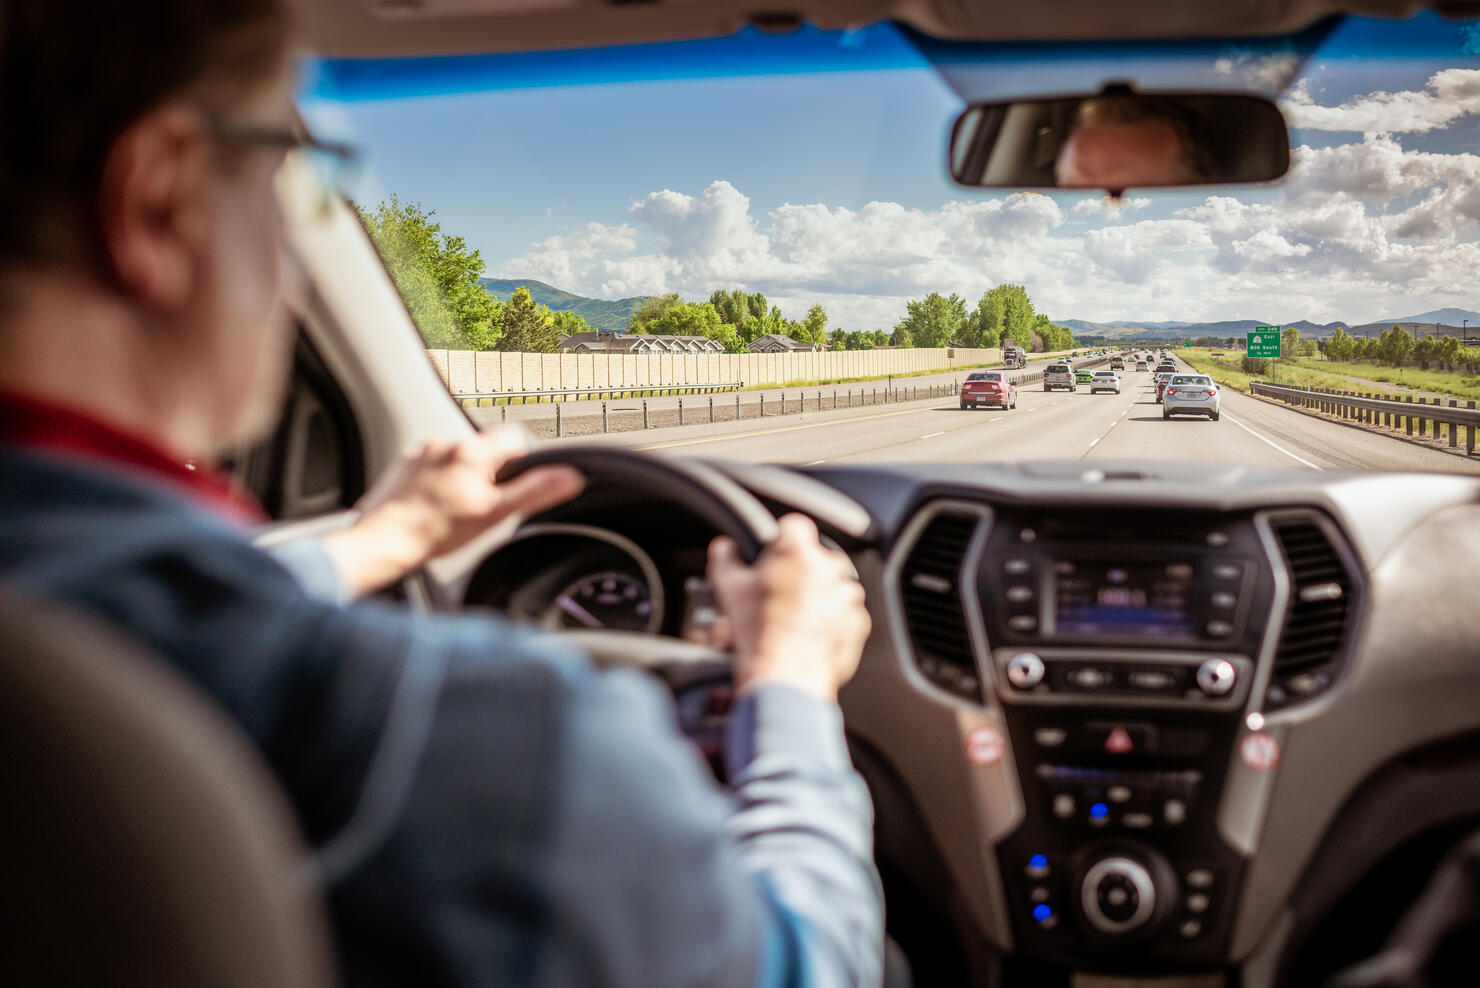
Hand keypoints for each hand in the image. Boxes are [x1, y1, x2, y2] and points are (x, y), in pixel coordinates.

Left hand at [321, 428, 583, 596]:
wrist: (384, 542)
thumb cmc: (436, 532)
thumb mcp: (495, 514)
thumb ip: (534, 492)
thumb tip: (570, 477)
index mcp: (472, 451)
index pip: (514, 438)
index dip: (523, 461)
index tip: (517, 484)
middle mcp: (445, 444)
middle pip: (484, 450)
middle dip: (489, 473)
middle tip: (483, 504)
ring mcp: (420, 453)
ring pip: (456, 458)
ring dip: (461, 476)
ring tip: (454, 509)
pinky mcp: (402, 466)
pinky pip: (430, 467)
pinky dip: (436, 483)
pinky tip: (433, 507)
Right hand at [706, 514, 869, 702]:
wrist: (784, 676)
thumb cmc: (757, 631)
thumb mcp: (729, 589)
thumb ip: (725, 559)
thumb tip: (724, 548)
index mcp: (797, 550)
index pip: (794, 527)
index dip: (781, 541)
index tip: (773, 557)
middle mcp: (829, 566)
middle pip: (815, 557)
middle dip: (800, 572)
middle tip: (779, 595)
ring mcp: (847, 594)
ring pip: (832, 586)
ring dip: (817, 596)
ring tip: (793, 619)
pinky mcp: (858, 621)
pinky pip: (845, 613)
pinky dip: (831, 621)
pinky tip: (808, 635)